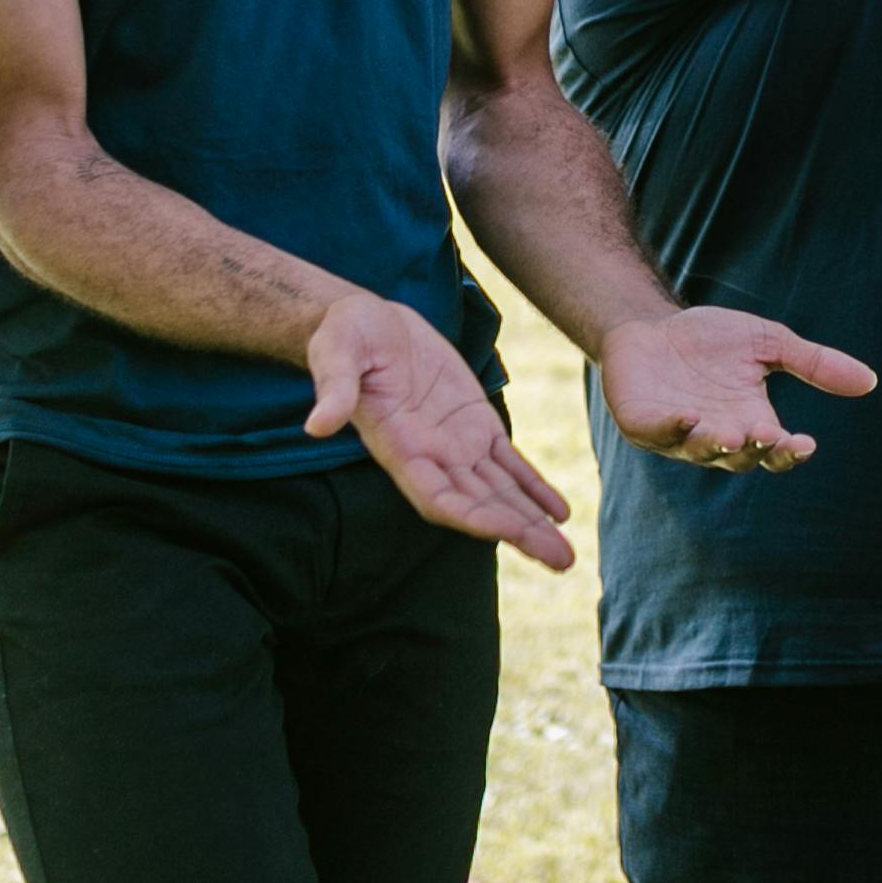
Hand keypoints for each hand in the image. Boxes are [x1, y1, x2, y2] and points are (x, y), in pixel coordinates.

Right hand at [306, 291, 576, 568]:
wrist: (367, 322)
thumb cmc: (344, 338)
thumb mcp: (337, 355)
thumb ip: (334, 390)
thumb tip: (316, 424)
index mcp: (399, 448)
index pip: (438, 497)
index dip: (472, 516)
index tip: (507, 532)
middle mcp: (430, 457)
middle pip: (479, 505)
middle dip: (518, 532)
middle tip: (561, 560)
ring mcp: (455, 443)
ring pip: (500, 491)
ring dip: (532, 521)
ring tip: (565, 554)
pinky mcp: (475, 422)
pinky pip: (510, 462)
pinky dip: (534, 487)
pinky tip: (560, 513)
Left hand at [600, 303, 878, 471]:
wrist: (649, 325)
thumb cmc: (710, 339)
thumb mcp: (769, 344)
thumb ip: (813, 363)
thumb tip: (870, 381)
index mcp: (751, 421)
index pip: (775, 450)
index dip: (789, 451)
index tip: (806, 442)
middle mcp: (717, 436)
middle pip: (741, 457)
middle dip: (753, 447)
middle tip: (765, 433)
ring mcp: (678, 435)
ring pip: (700, 452)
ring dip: (714, 445)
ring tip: (725, 432)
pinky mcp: (643, 423)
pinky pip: (659, 434)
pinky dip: (672, 429)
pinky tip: (687, 417)